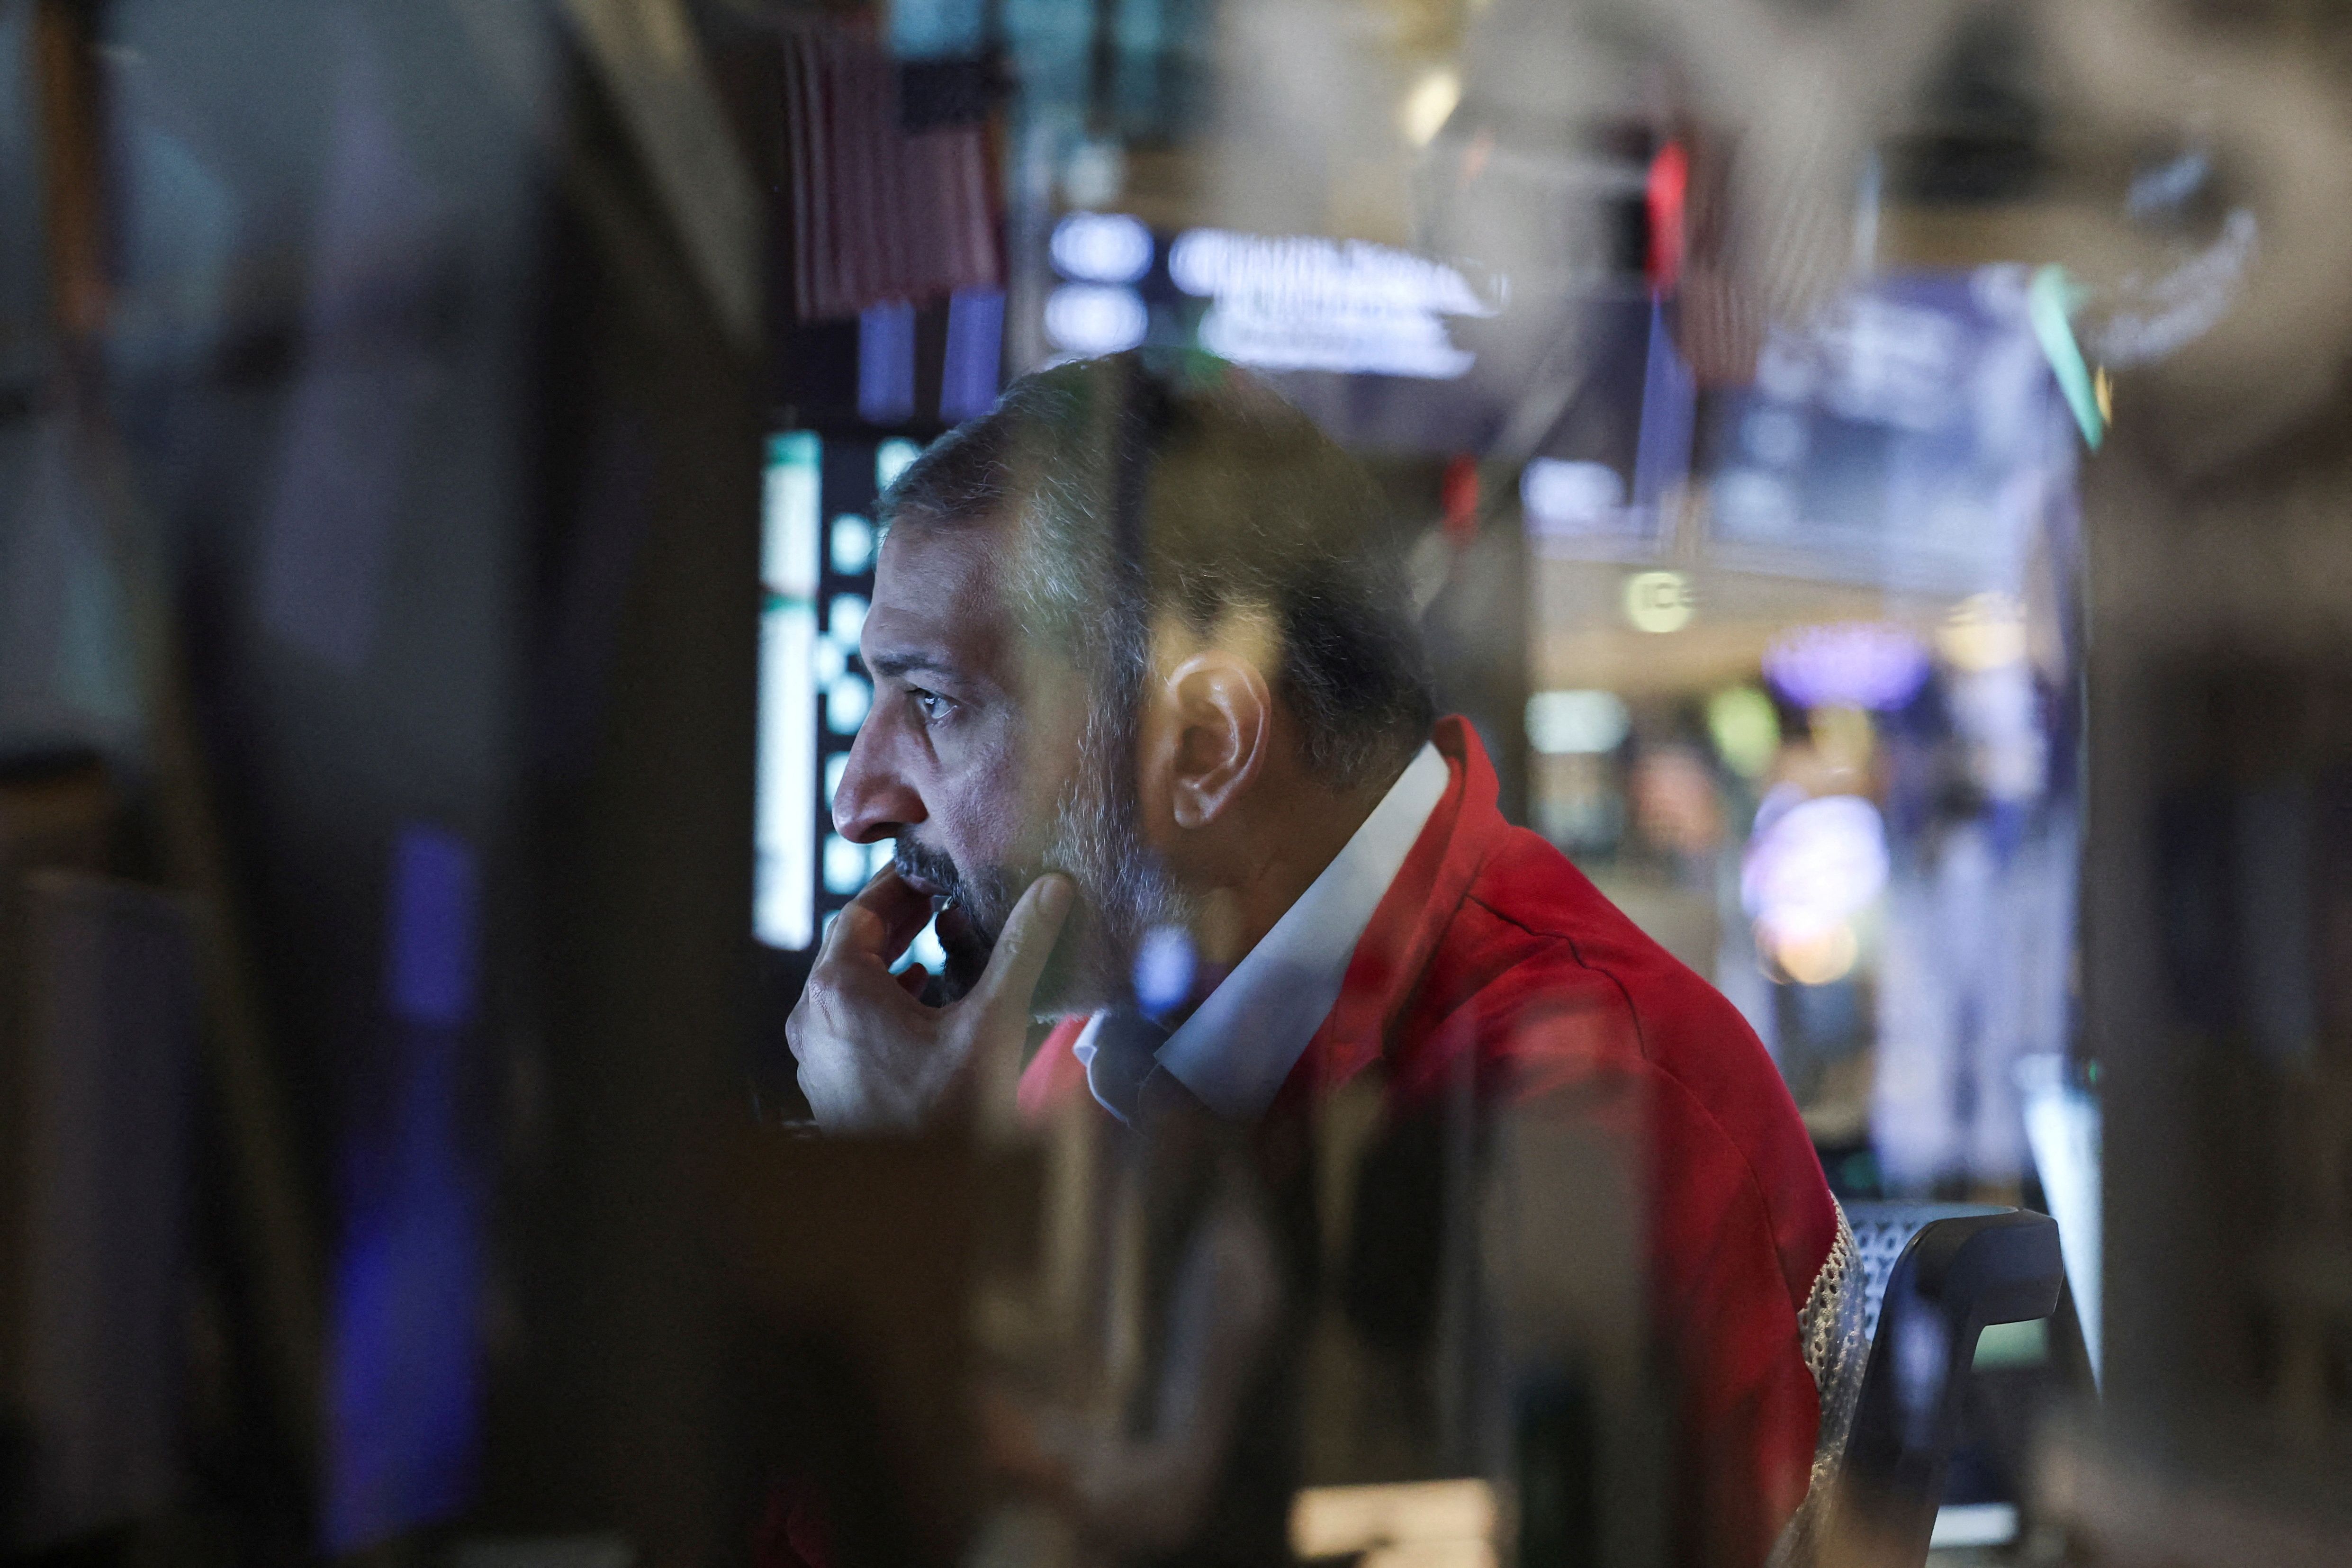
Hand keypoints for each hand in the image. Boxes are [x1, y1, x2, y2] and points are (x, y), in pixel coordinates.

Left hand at [786, 867, 1073, 1132]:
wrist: (920, 1203)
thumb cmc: (949, 1114)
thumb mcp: (992, 1022)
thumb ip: (1021, 949)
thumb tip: (1052, 889)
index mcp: (839, 992)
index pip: (860, 912)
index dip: (899, 886)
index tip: (933, 872)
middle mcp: (813, 1019)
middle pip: (850, 947)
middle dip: (897, 920)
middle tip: (939, 899)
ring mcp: (815, 1055)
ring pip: (847, 986)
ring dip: (889, 960)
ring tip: (933, 941)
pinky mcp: (828, 1083)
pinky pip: (848, 1021)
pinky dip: (881, 998)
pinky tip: (918, 1000)